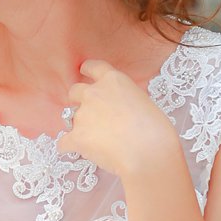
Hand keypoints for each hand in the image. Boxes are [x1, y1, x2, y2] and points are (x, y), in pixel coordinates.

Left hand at [58, 59, 178, 182]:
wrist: (149, 154)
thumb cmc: (156, 130)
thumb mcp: (143, 101)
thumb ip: (123, 99)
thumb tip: (116, 109)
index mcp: (113, 81)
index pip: (92, 67)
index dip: (86, 70)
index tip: (83, 72)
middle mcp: (94, 93)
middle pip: (75, 91)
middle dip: (79, 101)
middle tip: (91, 115)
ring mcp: (83, 114)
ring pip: (71, 119)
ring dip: (80, 127)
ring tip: (98, 142)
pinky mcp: (76, 137)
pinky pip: (63, 142)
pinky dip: (70, 147)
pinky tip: (80, 152)